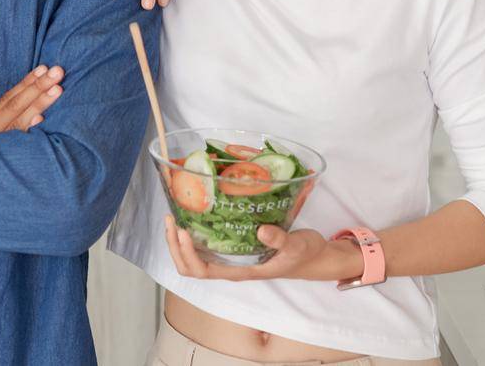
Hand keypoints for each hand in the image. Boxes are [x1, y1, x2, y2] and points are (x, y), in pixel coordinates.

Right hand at [0, 65, 64, 134]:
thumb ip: (5, 128)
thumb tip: (40, 118)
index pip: (8, 100)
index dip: (26, 83)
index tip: (43, 68)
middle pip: (14, 106)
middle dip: (37, 87)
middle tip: (58, 70)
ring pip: (16, 122)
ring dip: (38, 104)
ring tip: (57, 88)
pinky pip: (12, 147)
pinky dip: (25, 133)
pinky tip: (40, 123)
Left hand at [161, 215, 363, 282]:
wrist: (313, 257)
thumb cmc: (303, 254)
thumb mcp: (296, 245)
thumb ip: (280, 239)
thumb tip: (260, 231)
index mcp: (241, 271)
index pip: (205, 270)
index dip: (188, 254)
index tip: (183, 231)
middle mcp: (231, 266)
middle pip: (192, 267)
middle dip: (176, 247)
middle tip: (171, 220)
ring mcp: (232, 257)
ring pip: (195, 257)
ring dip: (179, 241)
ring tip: (174, 216)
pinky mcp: (235, 246)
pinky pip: (206, 244)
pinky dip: (194, 233)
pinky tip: (194, 214)